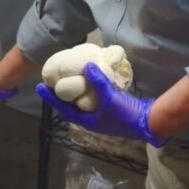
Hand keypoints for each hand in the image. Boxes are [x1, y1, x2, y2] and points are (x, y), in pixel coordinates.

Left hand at [36, 63, 167, 146]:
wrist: (148, 122)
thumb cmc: (125, 115)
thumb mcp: (110, 98)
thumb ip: (98, 82)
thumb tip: (86, 66)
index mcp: (86, 121)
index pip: (63, 108)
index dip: (51, 98)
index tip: (40, 87)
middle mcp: (91, 119)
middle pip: (70, 105)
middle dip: (61, 93)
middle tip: (51, 80)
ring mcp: (100, 114)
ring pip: (82, 101)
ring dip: (74, 91)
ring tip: (66, 77)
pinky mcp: (109, 109)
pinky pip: (93, 98)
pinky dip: (88, 89)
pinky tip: (87, 79)